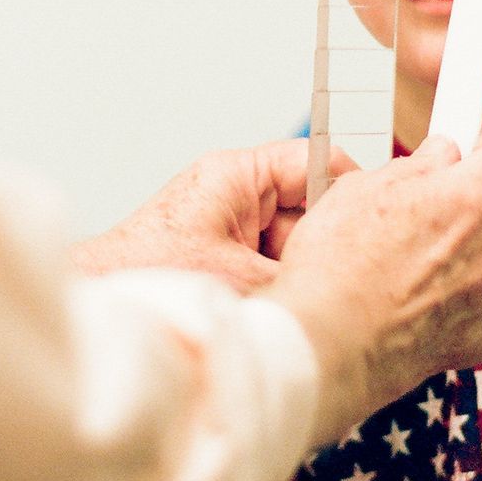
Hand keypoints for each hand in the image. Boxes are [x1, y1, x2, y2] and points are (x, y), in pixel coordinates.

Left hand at [71, 141, 344, 293]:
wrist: (101, 309)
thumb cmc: (150, 278)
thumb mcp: (245, 278)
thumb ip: (302, 276)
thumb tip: (349, 290)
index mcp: (239, 176)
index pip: (318, 164)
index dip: (355, 194)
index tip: (380, 225)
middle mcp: (237, 195)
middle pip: (313, 211)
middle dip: (326, 250)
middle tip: (340, 282)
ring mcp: (231, 229)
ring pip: (297, 247)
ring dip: (302, 278)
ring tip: (301, 305)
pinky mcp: (224, 261)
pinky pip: (273, 271)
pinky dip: (281, 293)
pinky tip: (284, 317)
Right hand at [269, 129, 481, 447]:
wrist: (323, 343)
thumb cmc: (333, 268)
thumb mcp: (360, 190)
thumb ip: (414, 168)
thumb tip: (440, 155)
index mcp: (467, 200)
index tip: (472, 147)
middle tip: (452, 199)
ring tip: (445, 254)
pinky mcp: (479, 340)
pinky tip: (447, 300)